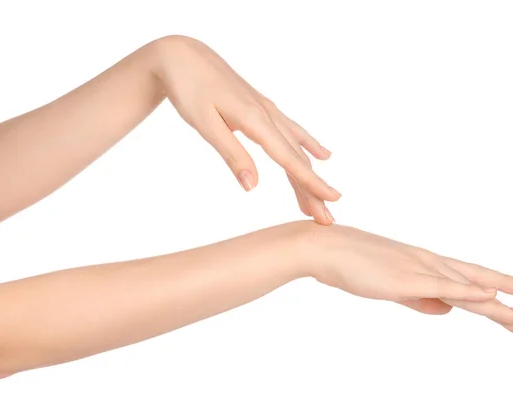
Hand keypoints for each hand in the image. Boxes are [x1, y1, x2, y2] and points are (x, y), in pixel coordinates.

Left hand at [150, 36, 339, 224]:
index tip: (330, 202)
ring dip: (309, 173)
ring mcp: (267, 110)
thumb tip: (252, 187)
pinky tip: (322, 154)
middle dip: (313, 188)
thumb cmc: (189, 89)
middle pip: (296, 158)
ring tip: (322, 196)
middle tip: (327, 217)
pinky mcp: (261, 108)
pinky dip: (307, 144)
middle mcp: (267, 115)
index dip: (310, 183)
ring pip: (295, 147)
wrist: (182, 56)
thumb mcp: (205, 125)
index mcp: (255, 120)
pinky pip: (291, 130)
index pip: (289, 159)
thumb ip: (232, 155)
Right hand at [295, 222, 512, 336]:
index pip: (466, 279)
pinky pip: (443, 286)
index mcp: (423, 264)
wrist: (324, 247)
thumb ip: (419, 298)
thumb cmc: (351, 264)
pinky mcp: (405, 277)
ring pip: (466, 288)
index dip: (494, 290)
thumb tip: (448, 310)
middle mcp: (427, 263)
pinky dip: (468, 291)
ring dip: (497, 306)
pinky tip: (490, 297)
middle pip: (475, 284)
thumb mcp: (391, 286)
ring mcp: (418, 268)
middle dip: (505, 303)